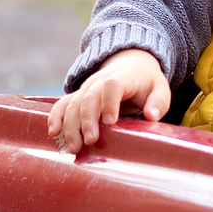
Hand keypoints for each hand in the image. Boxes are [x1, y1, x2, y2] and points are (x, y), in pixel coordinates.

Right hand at [48, 49, 170, 154]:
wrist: (130, 64)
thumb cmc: (146, 83)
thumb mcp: (159, 89)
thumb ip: (158, 102)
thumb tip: (152, 116)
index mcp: (123, 77)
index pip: (113, 85)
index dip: (109, 102)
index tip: (110, 122)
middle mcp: (100, 81)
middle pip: (89, 97)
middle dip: (87, 120)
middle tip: (90, 141)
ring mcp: (86, 88)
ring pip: (73, 103)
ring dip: (71, 125)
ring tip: (74, 147)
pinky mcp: (78, 96)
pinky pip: (63, 104)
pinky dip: (56, 117)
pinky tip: (53, 132)